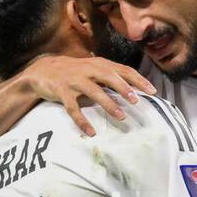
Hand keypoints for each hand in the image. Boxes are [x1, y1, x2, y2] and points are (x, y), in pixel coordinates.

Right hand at [19, 56, 155, 136]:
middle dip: (124, 88)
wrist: (43, 70)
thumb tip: (136, 91)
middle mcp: (88, 69)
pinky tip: (91, 132)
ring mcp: (74, 80)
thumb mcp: (93, 70)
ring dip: (108, 104)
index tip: (153, 91)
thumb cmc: (75, 73)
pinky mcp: (62, 91)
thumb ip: (111, 78)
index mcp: (99, 64)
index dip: (138, 80)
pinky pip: (73, 108)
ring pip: (94, 91)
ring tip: (121, 116)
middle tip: (136, 101)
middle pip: (109, 76)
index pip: (123, 70)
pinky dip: (82, 121)